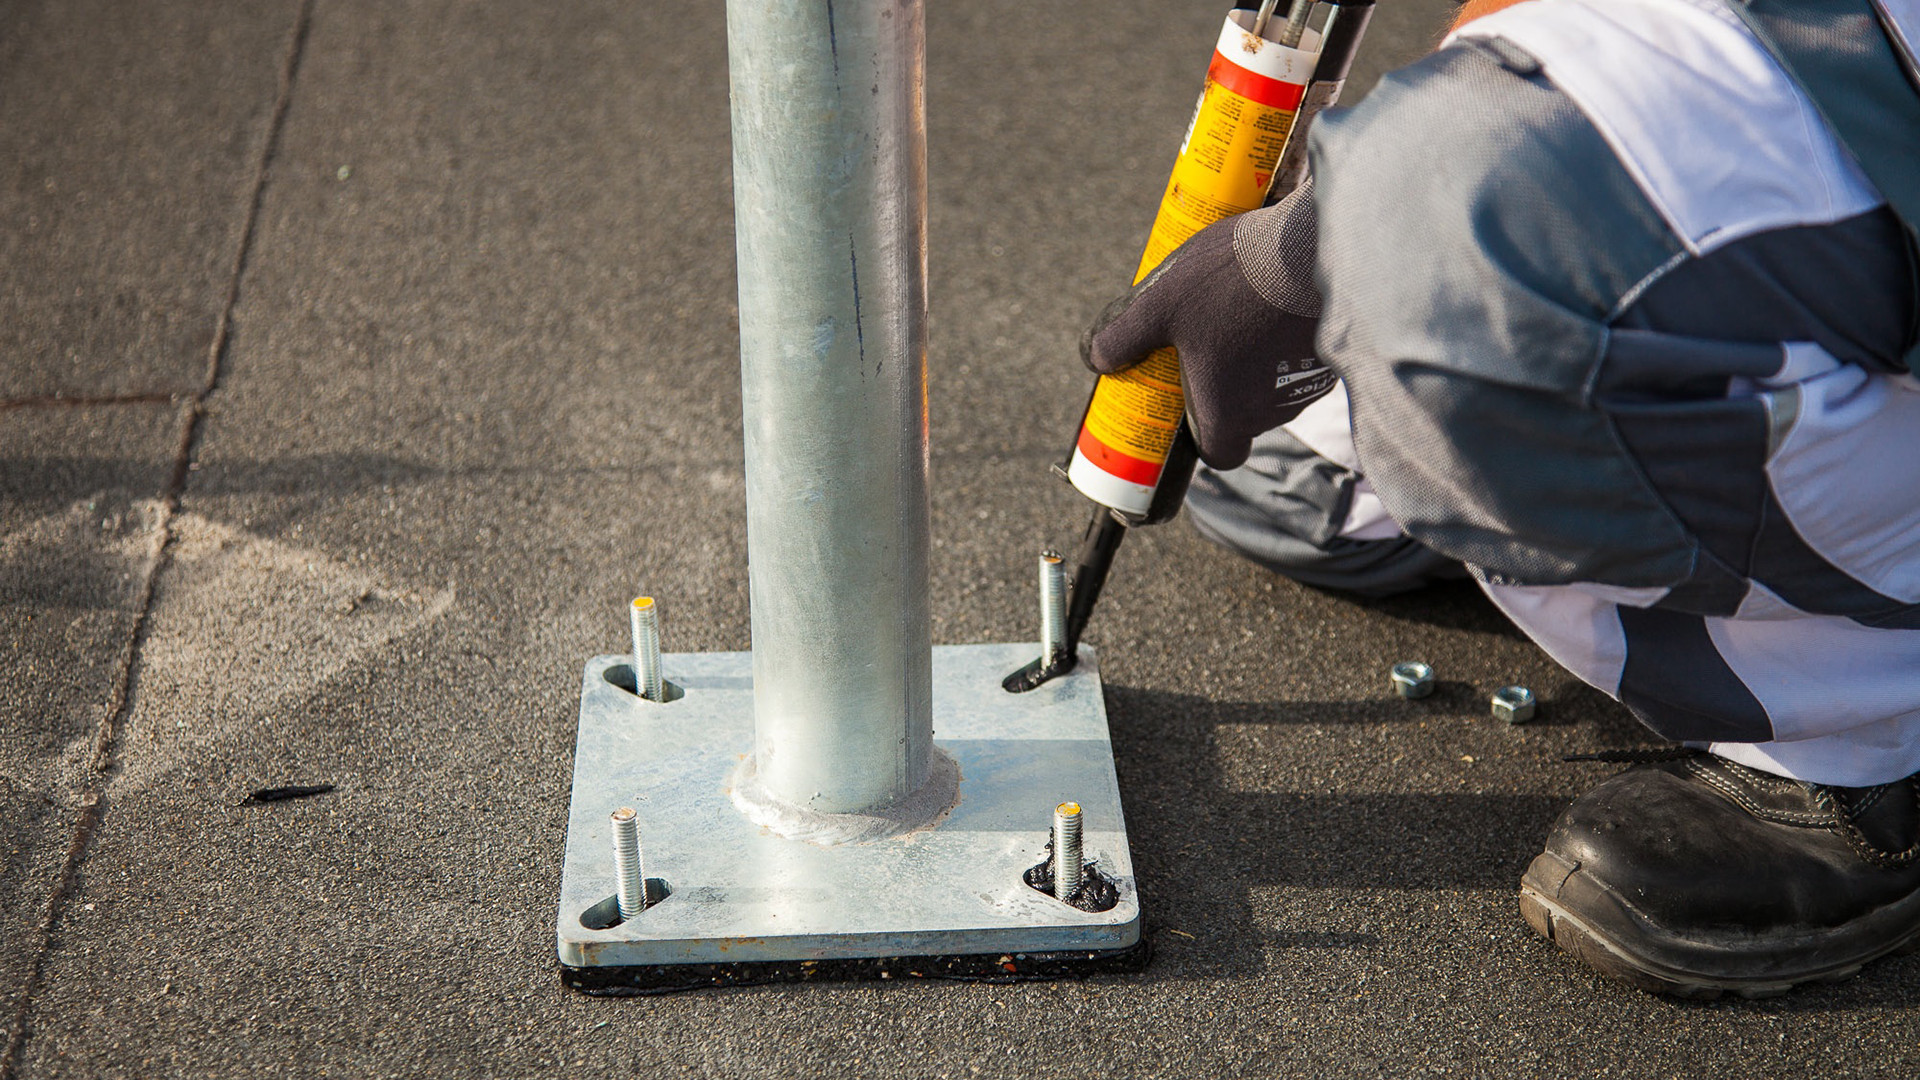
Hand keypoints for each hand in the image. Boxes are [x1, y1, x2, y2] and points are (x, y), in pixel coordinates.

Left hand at [1081, 180, 1333, 469]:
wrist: (1308, 247)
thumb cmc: (1229, 284)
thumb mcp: (1158, 306)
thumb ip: (1122, 338)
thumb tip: (1097, 358)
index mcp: (1230, 416)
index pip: (1220, 455)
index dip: (1203, 437)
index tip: (1189, 402)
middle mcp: (1273, 412)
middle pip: (1245, 417)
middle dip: (1225, 388)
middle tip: (1204, 345)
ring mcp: (1310, 383)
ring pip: (1274, 385)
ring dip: (1256, 361)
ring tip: (1235, 313)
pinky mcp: (1332, 352)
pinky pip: (1303, 358)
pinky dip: (1285, 341)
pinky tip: (1269, 301)